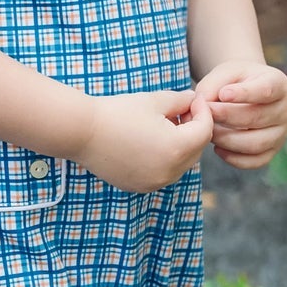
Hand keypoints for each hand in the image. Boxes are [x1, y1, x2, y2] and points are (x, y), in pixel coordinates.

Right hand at [77, 88, 214, 192]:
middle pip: (196, 150)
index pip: (204, 130)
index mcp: (177, 148)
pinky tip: (150, 141)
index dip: (203, 112)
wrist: (82, 132)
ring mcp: (155, 182)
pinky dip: (165, 159)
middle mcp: (170, 171)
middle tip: (182, 111)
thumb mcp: (156, 100)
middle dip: (194, 130)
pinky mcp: (140, 187)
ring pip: (182, 164)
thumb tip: (194, 100)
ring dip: (181, 146)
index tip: (194, 100)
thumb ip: (182, 100)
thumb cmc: (118, 112)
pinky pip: (164, 173)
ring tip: (165, 126)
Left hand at [190, 61, 286, 170]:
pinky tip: (218, 148)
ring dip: (227, 140)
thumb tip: (203, 106)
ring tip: (209, 132)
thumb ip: (213, 86)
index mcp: (278, 84)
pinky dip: (235, 159)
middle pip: (256, 118)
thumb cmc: (236, 81)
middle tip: (204, 114)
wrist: (248, 91)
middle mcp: (285, 109)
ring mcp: (282, 132)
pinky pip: (256, 161)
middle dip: (226, 117)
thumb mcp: (224, 73)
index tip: (223, 94)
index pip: (266, 90)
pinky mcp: (273, 150)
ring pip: (256, 143)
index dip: (244, 93)